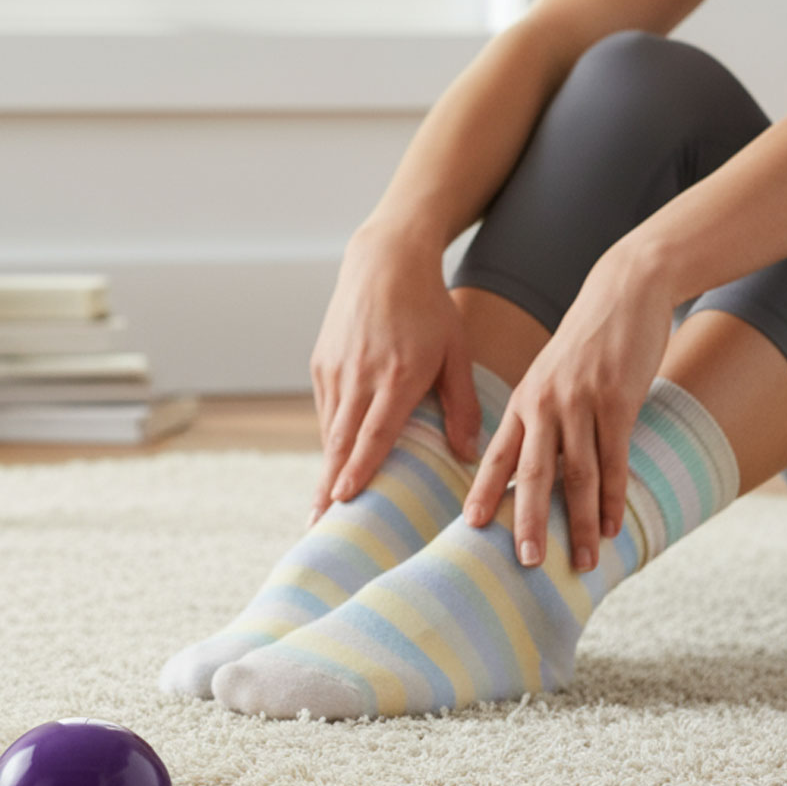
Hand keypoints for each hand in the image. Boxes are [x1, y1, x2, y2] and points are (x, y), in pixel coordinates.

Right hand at [309, 221, 481, 523]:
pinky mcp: (321, 363)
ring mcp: (336, 368)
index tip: (345, 499)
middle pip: (340, 440)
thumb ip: (460, 403)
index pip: (374, 431)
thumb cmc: (429, 308)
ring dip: (326, 467)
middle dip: (328, 485)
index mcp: (398, 374)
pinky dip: (330, 437)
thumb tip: (467, 454)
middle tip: (319, 522)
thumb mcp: (455, 350)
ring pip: (329, 428)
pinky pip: (326, 409)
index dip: (359, 468)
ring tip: (323, 505)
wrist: (383, 262)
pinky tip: (334, 461)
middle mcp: (361, 374)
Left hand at [463, 242, 676, 569]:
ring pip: (577, 474)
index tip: (470, 527)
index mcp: (522, 402)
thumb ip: (541, 418)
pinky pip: (615, 458)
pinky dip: (615, 497)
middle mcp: (543, 405)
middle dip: (527, 520)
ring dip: (581, 522)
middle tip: (525, 562)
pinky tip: (615, 526)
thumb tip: (535, 467)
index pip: (497, 456)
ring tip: (581, 562)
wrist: (624, 291)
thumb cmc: (586, 342)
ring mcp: (580, 403)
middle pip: (531, 473)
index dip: (484, 492)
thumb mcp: (550, 377)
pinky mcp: (618, 400)